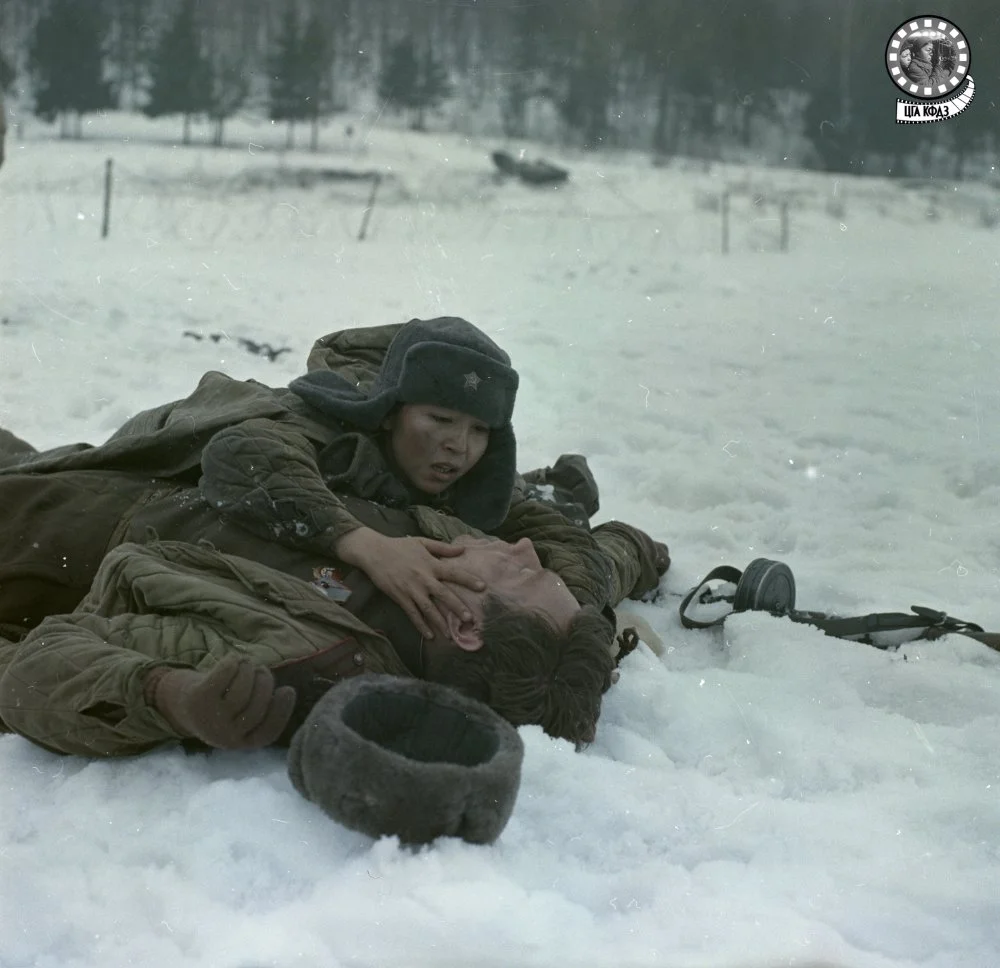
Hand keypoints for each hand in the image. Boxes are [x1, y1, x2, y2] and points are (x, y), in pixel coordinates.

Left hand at [150, 655, 296, 749]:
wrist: (175, 704)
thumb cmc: (217, 707)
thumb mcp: (238, 718)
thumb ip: (260, 710)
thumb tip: (288, 693)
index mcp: (240, 743)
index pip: (268, 732)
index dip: (282, 711)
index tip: (288, 690)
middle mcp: (225, 736)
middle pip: (257, 707)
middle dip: (265, 683)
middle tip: (262, 671)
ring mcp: (211, 719)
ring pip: (242, 691)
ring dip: (249, 670)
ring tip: (247, 663)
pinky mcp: (198, 699)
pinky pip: (224, 676)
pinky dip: (233, 662)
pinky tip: (234, 659)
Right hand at [336, 527, 485, 638]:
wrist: (374, 552)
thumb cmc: (400, 546)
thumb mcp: (422, 542)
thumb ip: (443, 548)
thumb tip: (463, 550)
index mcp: (431, 564)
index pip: (453, 573)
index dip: (468, 580)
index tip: (482, 587)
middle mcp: (424, 578)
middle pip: (443, 595)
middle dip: (457, 607)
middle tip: (469, 619)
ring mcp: (411, 590)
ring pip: (428, 609)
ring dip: (440, 622)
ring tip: (450, 635)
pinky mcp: (400, 597)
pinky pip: (412, 614)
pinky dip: (421, 625)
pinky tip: (429, 635)